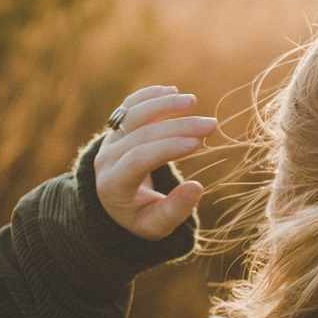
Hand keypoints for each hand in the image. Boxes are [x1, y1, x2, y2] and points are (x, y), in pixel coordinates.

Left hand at [94, 85, 217, 239]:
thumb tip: (197, 187)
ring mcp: (109, 140)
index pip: (138, 160)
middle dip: (177, 127)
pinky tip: (172, 91)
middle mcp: (106, 159)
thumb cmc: (141, 216)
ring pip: (133, 115)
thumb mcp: (157, 225)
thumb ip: (175, 210)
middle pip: (140, 135)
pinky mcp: (116, 128)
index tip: (197, 143)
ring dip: (164, 105)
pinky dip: (150, 96)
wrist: (116, 204)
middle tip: (211, 124)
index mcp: (112, 186)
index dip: (167, 148)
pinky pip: (130, 106)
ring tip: (193, 102)